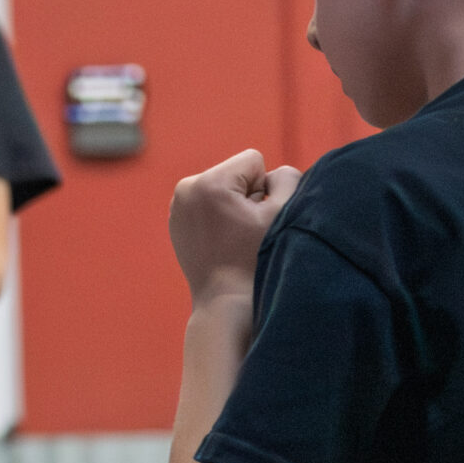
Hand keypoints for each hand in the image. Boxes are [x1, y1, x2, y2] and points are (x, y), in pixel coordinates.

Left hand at [170, 150, 301, 304]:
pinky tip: (221, 241)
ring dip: (233, 205)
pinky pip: (207, 202)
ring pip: (221, 187)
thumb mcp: (282, 214)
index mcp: (209, 182)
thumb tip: (272, 174)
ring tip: (233, 237)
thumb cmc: (256, 260)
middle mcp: (186, 188)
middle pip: (234, 173)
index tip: (256, 218)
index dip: (265, 188)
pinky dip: (218, 216)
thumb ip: (287, 178)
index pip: (252, 160)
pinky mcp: (176, 219)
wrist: (226, 302)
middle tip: (245, 231)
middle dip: (246, 196)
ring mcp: (177, 205)